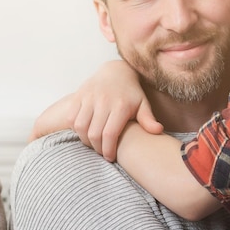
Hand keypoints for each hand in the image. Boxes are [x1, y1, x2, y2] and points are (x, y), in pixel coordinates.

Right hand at [31, 60, 162, 160]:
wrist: (116, 71)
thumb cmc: (131, 93)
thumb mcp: (143, 104)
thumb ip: (148, 119)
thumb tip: (158, 131)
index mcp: (120, 106)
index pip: (110, 134)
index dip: (108, 150)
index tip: (110, 158)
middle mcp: (103, 101)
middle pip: (94, 134)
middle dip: (97, 148)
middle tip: (103, 152)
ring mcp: (89, 98)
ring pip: (80, 127)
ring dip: (85, 140)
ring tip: (94, 143)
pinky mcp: (78, 96)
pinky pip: (71, 118)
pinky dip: (75, 129)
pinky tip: (85, 132)